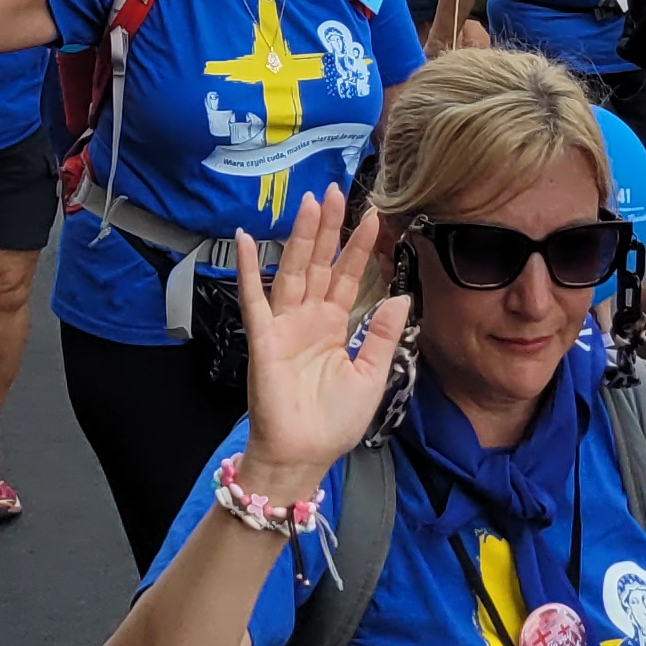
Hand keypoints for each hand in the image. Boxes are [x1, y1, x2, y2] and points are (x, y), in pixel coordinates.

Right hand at [235, 191, 408, 496]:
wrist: (303, 455)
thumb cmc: (334, 423)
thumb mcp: (372, 377)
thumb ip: (382, 336)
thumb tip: (399, 297)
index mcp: (334, 326)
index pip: (347, 276)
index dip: (359, 247)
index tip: (374, 215)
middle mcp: (308, 318)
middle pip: (319, 262)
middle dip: (328, 227)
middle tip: (335, 190)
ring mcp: (284, 325)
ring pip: (293, 270)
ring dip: (300, 237)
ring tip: (309, 202)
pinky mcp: (263, 339)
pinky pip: (254, 299)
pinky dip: (248, 270)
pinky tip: (246, 241)